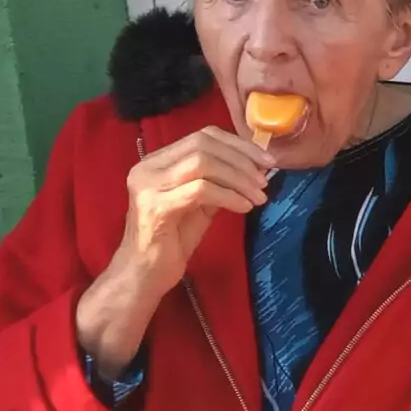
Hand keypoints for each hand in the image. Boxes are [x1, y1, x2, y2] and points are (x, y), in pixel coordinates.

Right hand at [76, 128, 272, 376]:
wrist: (144, 274)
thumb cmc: (172, 240)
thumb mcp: (199, 203)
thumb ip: (218, 181)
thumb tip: (254, 167)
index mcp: (157, 161)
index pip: (202, 135)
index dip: (238, 144)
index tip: (265, 160)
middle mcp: (148, 167)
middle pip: (203, 145)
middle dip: (242, 159)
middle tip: (266, 179)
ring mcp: (148, 186)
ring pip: (202, 163)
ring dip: (238, 177)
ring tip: (259, 196)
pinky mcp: (156, 207)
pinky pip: (201, 190)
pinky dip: (229, 196)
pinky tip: (245, 207)